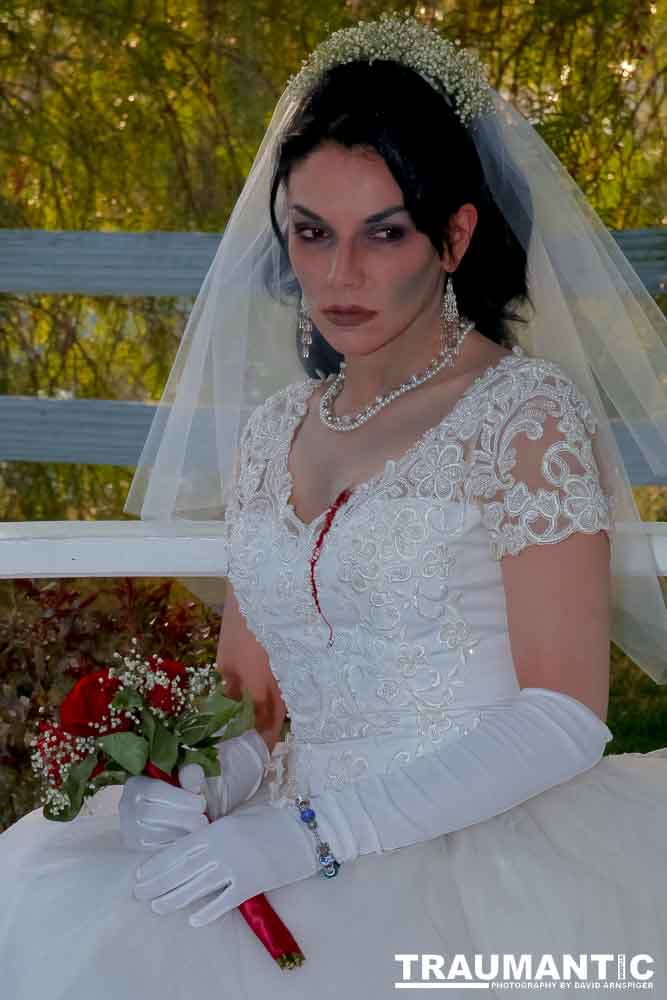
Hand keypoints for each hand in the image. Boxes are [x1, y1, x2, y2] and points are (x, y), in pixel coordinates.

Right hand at [118, 729, 269, 851]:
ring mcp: (128, 829)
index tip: (201, 803)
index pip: (154, 790)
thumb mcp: (182, 778)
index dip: (180, 798)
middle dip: (182, 818)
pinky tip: (188, 842)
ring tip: (198, 831)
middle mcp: (126, 806)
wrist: (160, 813)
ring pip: (150, 835)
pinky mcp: (135, 848)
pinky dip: (173, 847)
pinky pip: (152, 851)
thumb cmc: (176, 792)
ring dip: (179, 835)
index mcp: (136, 783)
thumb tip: (194, 783)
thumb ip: (189, 776)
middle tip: (203, 821)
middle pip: (150, 814)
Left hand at [133, 802, 319, 926]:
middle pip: (183, 868)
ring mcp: (237, 865)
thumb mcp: (239, 821)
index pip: (180, 848)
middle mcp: (223, 846)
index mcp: (219, 828)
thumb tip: (191, 849)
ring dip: (174, 898)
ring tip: (156, 907)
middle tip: (138, 893)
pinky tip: (193, 920)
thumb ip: (215, 833)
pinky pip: (225, 900)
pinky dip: (208, 911)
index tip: (141, 872)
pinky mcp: (253, 882)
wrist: (308, 829)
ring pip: (197, 885)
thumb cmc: (274, 820)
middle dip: (158, 881)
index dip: (158, 862)